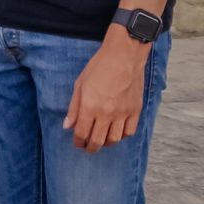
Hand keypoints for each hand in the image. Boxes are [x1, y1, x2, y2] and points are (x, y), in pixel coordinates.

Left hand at [62, 34, 149, 150]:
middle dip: (90, 147)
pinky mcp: (135, 110)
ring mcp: (123, 113)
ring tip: (101, 141)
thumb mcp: (80, 84)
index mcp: (90, 106)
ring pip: (114, 140)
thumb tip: (68, 126)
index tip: (77, 143)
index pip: (82, 133)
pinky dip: (122, 136)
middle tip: (87, 147)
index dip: (78, 142)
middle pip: (98, 141)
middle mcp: (107, 113)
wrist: (124, 55)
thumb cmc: (99, 66)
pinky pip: (129, 131)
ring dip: (106, 143)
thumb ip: (74, 107)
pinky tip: (117, 132)